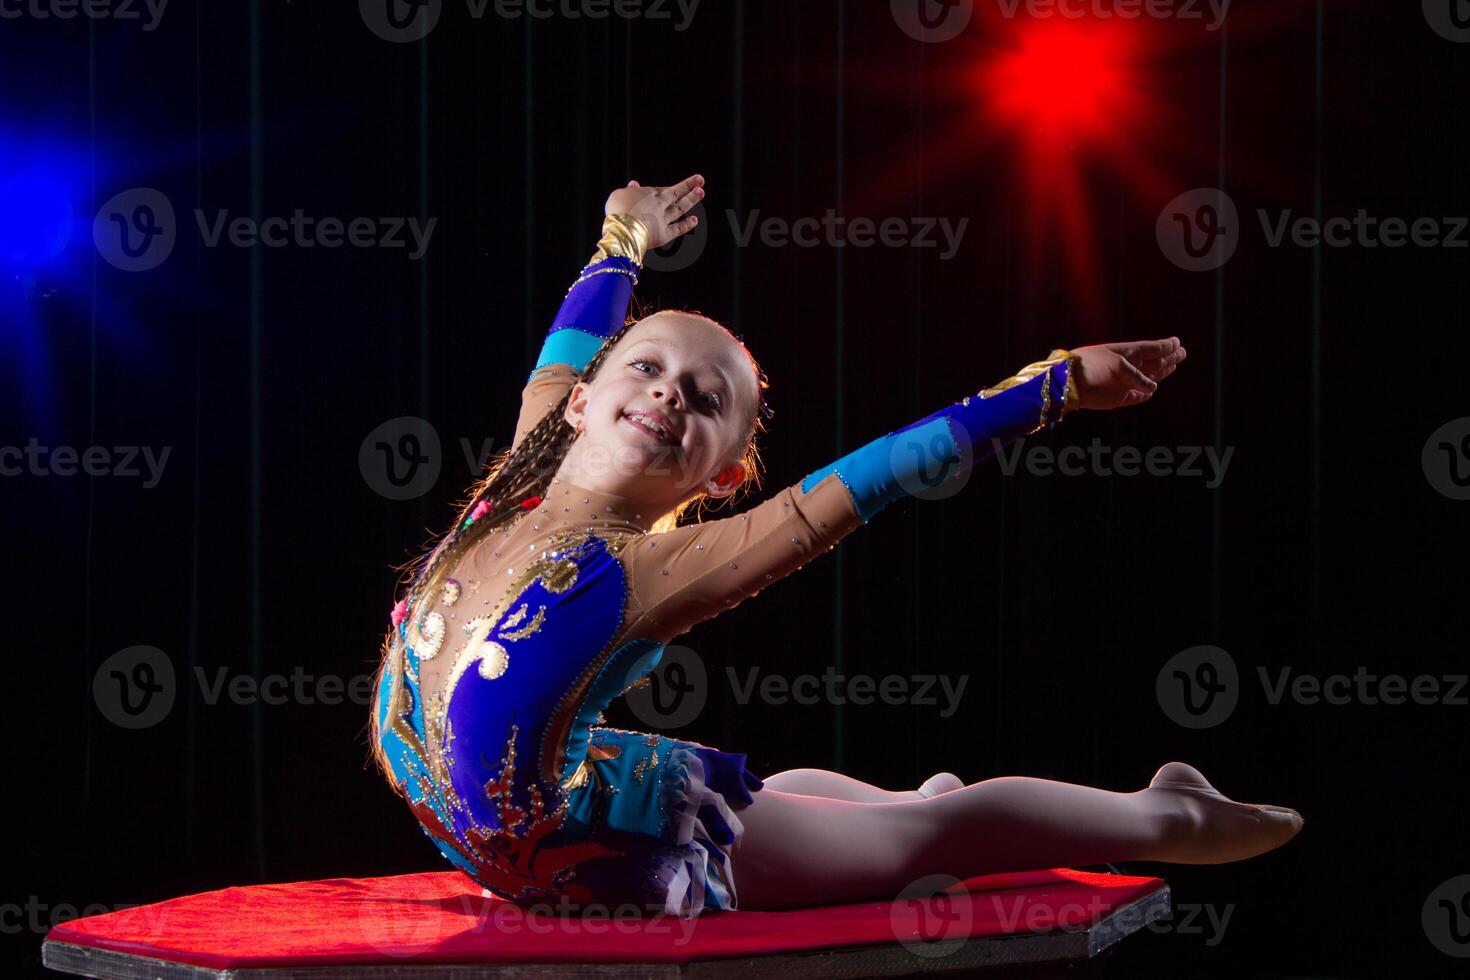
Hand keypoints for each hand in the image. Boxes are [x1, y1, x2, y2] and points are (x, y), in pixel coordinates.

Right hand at [603, 174, 704, 251]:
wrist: (623, 228)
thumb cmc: (617, 210)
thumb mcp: (618, 195)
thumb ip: (628, 190)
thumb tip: (634, 184)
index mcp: (649, 193)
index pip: (664, 188)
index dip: (676, 186)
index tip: (687, 182)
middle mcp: (659, 204)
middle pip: (677, 192)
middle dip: (689, 185)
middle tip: (701, 180)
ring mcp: (664, 219)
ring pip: (681, 207)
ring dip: (692, 199)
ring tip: (701, 192)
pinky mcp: (665, 234)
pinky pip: (678, 228)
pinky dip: (687, 225)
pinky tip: (695, 220)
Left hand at [1072, 337, 1186, 410]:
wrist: (1069, 383)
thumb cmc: (1091, 367)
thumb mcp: (1117, 366)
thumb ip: (1137, 376)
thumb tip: (1153, 388)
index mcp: (1128, 353)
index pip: (1152, 349)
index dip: (1165, 346)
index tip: (1177, 342)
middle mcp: (1129, 367)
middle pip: (1154, 362)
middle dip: (1169, 358)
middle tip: (1182, 353)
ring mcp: (1125, 383)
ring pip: (1148, 379)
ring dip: (1161, 373)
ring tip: (1173, 366)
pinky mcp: (1119, 398)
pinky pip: (1137, 396)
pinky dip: (1144, 394)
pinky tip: (1152, 390)